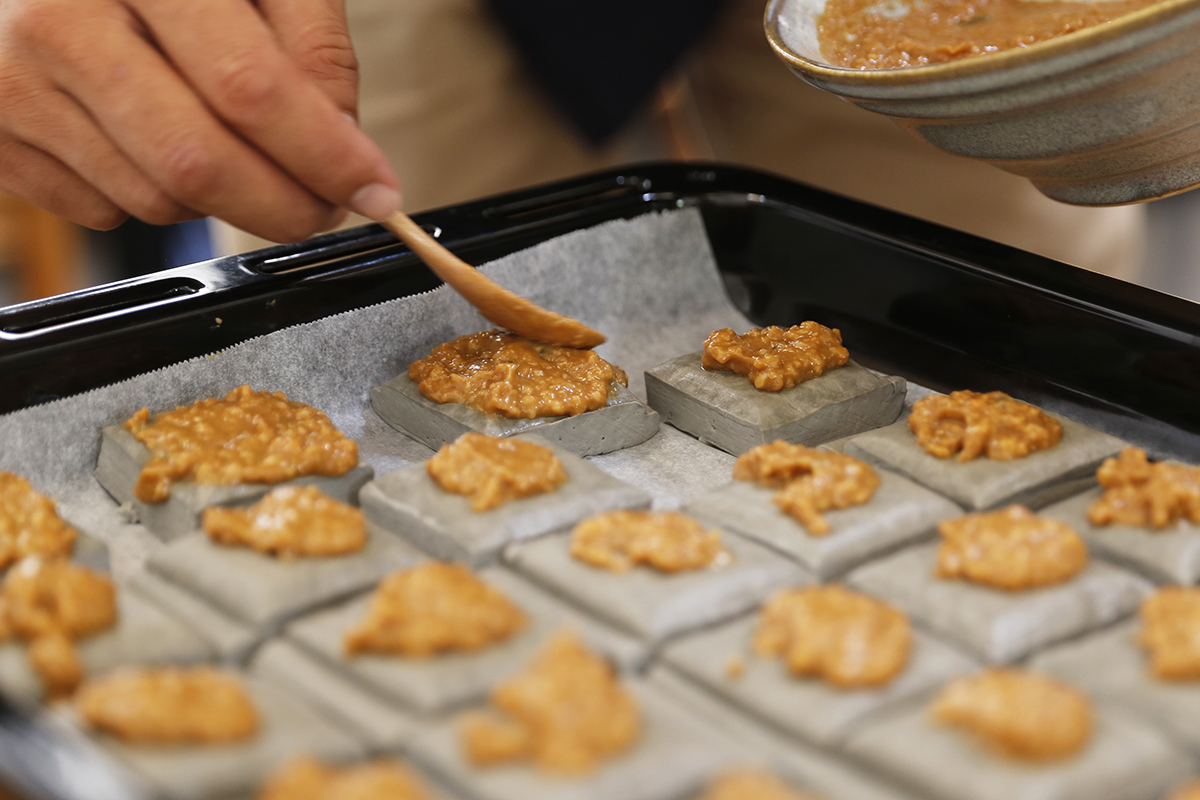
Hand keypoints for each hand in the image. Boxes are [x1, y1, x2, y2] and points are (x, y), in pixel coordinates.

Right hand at [0, 0, 399, 241]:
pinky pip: (103, 211)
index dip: (324, 155)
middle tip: (326, 207)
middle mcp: (58, 19)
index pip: (248, 86)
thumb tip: (345, 147)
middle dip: (285, 206)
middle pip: (198, 161)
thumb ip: (312, 44)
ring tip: (234, 149)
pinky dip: (155, 197)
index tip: (375, 189)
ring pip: (156, 199)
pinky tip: (157, 142)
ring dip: (223, 201)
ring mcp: (13, 82)